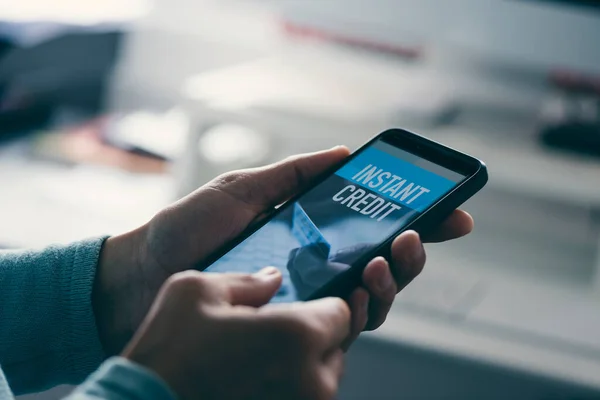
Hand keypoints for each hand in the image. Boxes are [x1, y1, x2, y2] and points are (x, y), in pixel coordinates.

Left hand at [93, 146, 472, 353]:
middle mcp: (315, 267)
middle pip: (382, 265)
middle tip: (412, 237)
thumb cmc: (187, 230)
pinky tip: (362, 290)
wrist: (142, 274)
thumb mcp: (241, 189)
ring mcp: (304, 299)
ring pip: (371, 299)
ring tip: (385, 258)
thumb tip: (344, 153)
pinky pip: (339, 325)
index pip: (372, 226)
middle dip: (411, 252)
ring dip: (392, 280)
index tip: (451, 211)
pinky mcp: (288, 326)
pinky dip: (362, 309)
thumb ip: (292, 174)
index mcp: (309, 232)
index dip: (416, 220)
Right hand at [122, 268, 349, 399]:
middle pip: (336, 347)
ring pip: (323, 378)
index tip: (305, 304)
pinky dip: (288, 388)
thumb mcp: (195, 292)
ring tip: (260, 358)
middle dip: (313, 336)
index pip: (342, 312)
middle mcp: (312, 381)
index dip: (323, 303)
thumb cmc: (167, 354)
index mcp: (297, 336)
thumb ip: (246, 280)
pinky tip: (252, 380)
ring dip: (302, 365)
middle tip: (276, 332)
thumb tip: (272, 278)